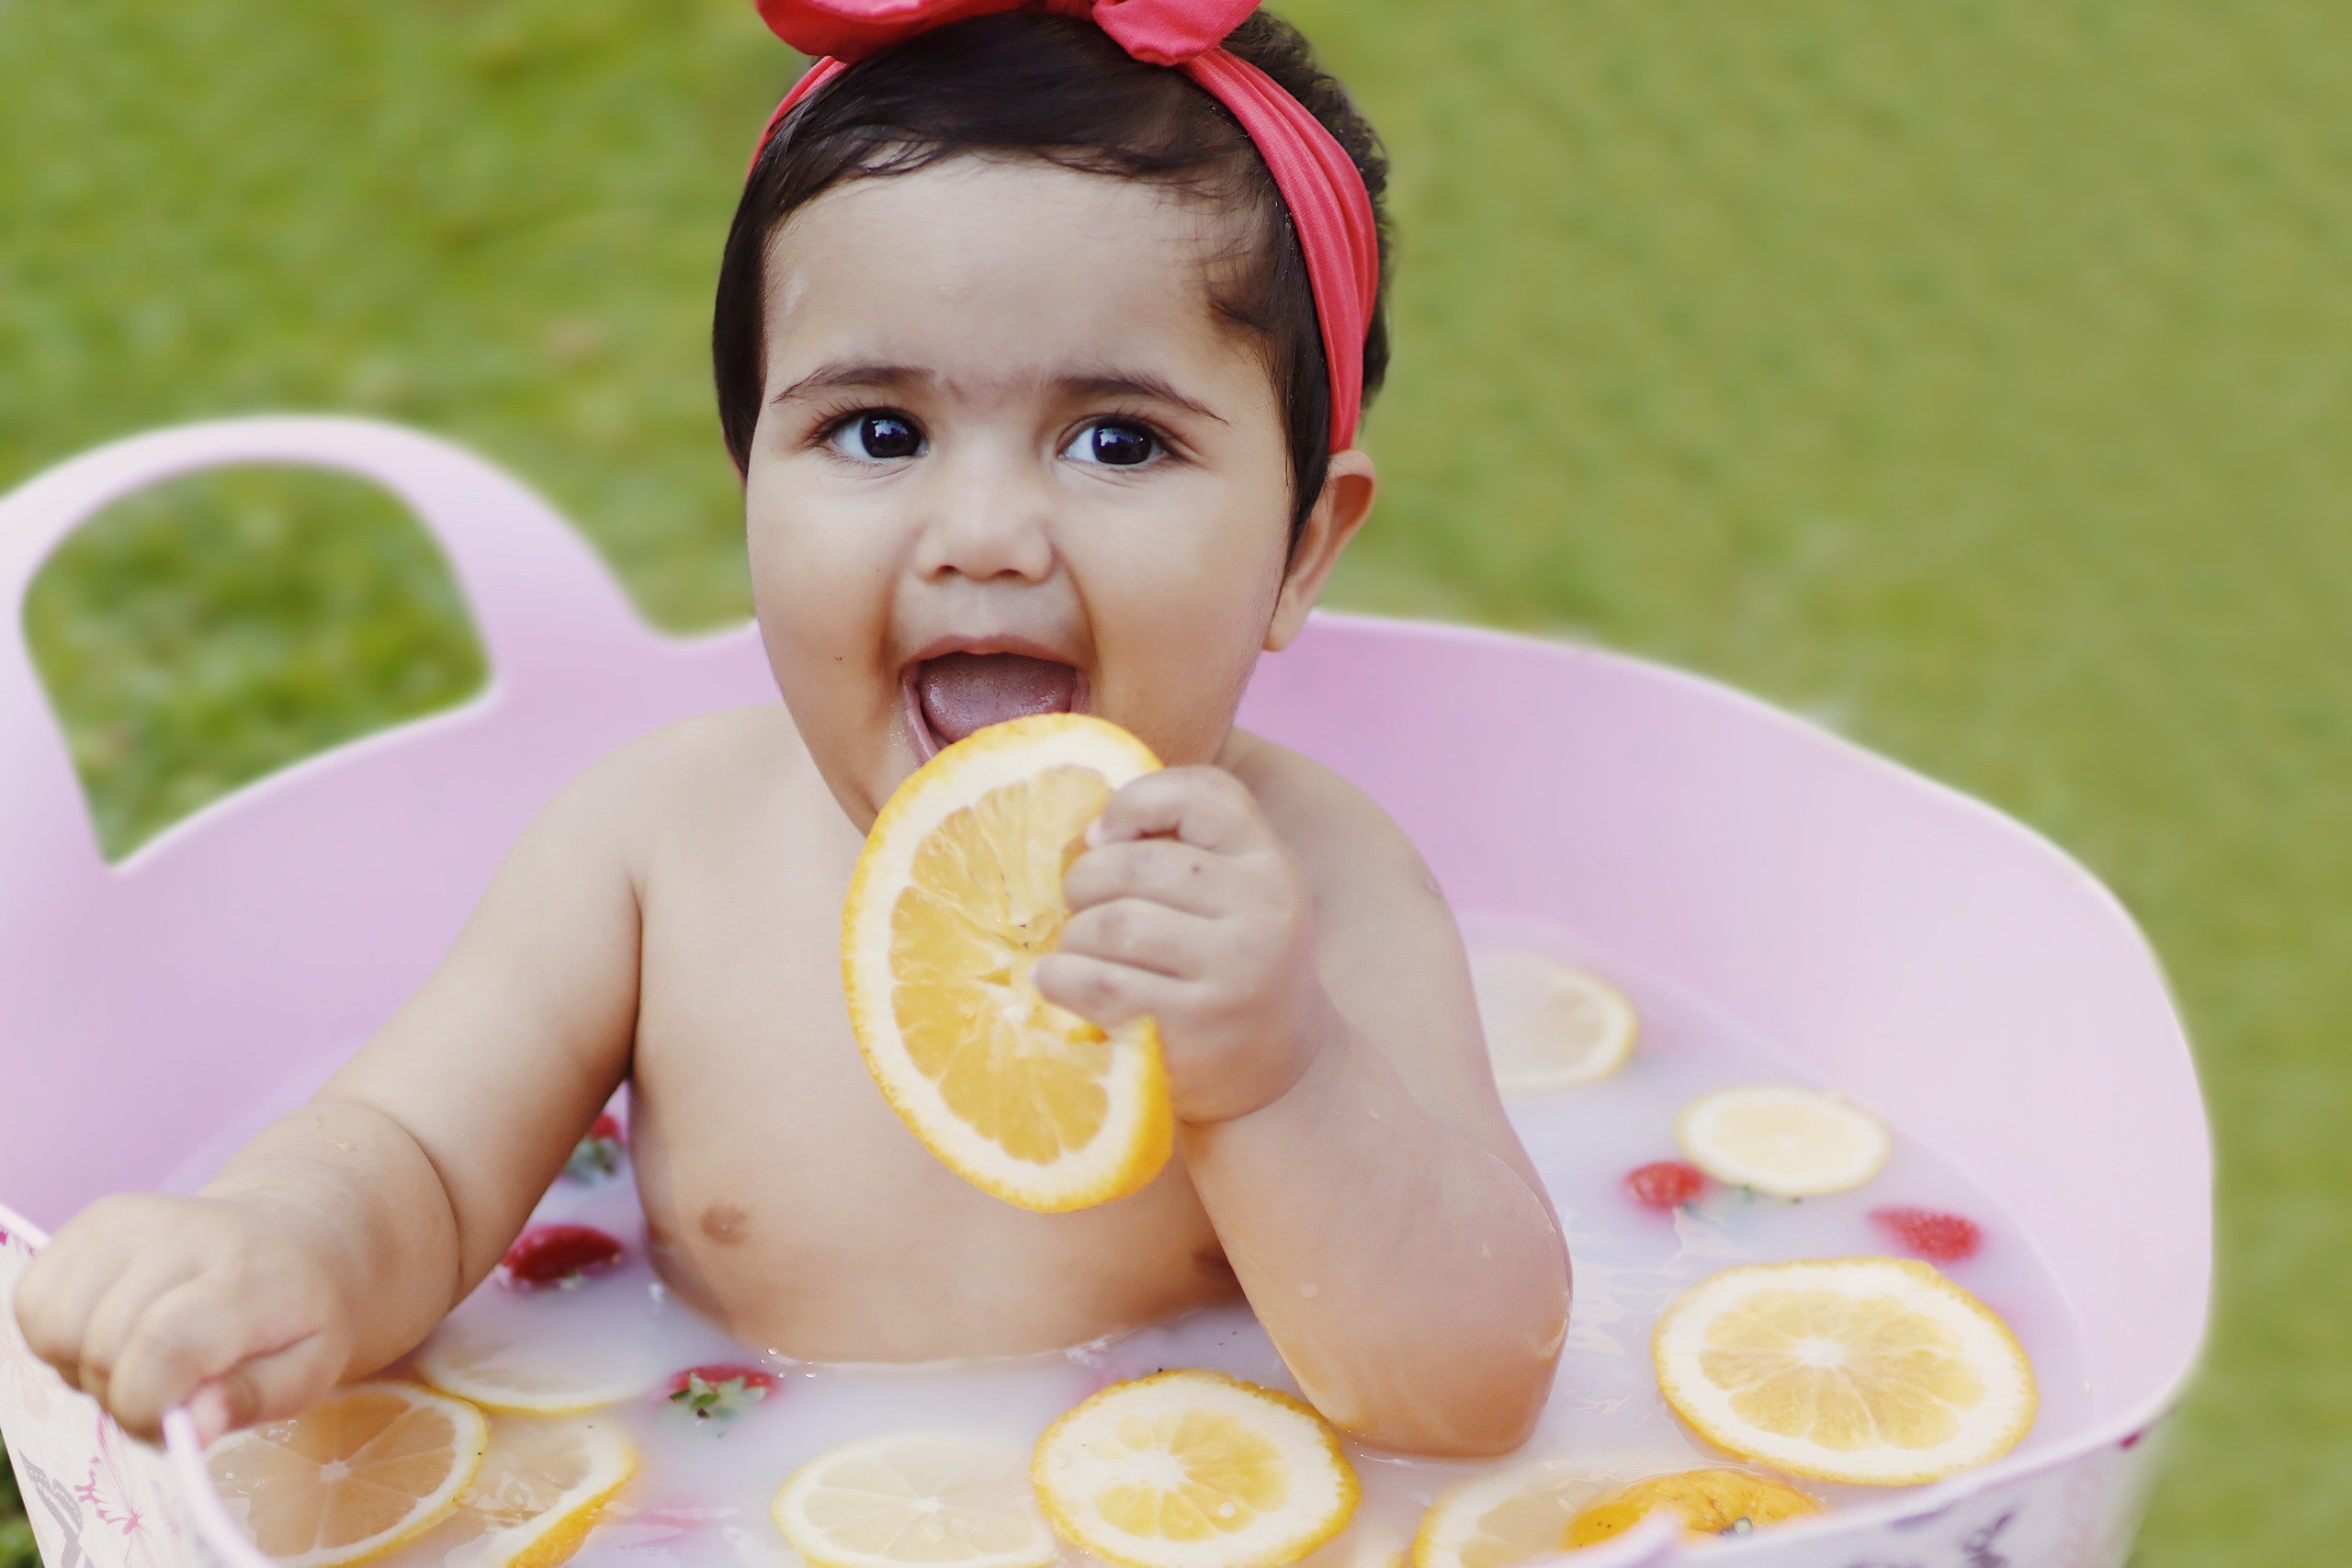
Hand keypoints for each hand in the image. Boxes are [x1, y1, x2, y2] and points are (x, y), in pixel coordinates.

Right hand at [12, 1193, 355, 1442]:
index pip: (164, 1343)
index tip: (174, 1423)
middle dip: (124, 1396)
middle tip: (171, 1390)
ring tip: (143, 1358)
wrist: (297, 1235)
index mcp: (250, 1273)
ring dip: (85, 1366)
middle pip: (102, 1347)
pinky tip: (112, 1330)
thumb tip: (193, 1426)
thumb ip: (253, 1400)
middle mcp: (185, 1232)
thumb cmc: (300, 1316)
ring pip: (55, 1328)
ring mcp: (131, 1219)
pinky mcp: (93, 1220)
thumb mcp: (309, 1369)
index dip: (148, 1406)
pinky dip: (58, 1335)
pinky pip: (33, 1300)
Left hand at [1035, 766, 1338, 1122]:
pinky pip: (1102, 985)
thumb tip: (1091, 833)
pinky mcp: (1196, 1027)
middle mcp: (1263, 910)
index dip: (1138, 802)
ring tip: (1076, 949)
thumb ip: (1186, 850)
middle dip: (1085, 881)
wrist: (1284, 1070)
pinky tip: (1057, 979)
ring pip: (1113, 924)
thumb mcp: (1239, 896)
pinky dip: (1062, 977)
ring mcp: (1233, 971)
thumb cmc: (1235, 966)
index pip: (1203, 794)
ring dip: (1074, 936)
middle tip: (1081, 906)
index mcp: (1271, 863)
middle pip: (1136, 865)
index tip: (1107, 837)